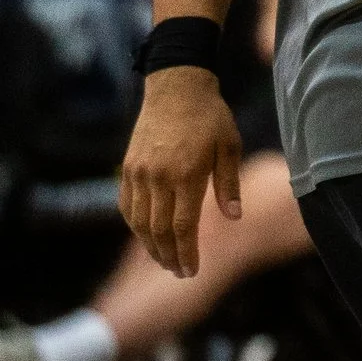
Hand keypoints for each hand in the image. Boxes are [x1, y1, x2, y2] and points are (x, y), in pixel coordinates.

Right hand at [119, 67, 243, 277]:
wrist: (176, 87)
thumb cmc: (210, 116)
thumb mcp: (229, 146)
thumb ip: (229, 184)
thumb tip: (234, 218)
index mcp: (186, 174)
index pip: (182, 226)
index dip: (187, 253)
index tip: (193, 271)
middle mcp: (157, 177)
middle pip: (158, 230)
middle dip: (169, 256)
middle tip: (180, 273)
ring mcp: (138, 173)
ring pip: (138, 222)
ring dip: (150, 246)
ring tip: (164, 261)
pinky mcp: (128, 168)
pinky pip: (127, 206)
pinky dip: (136, 226)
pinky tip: (147, 236)